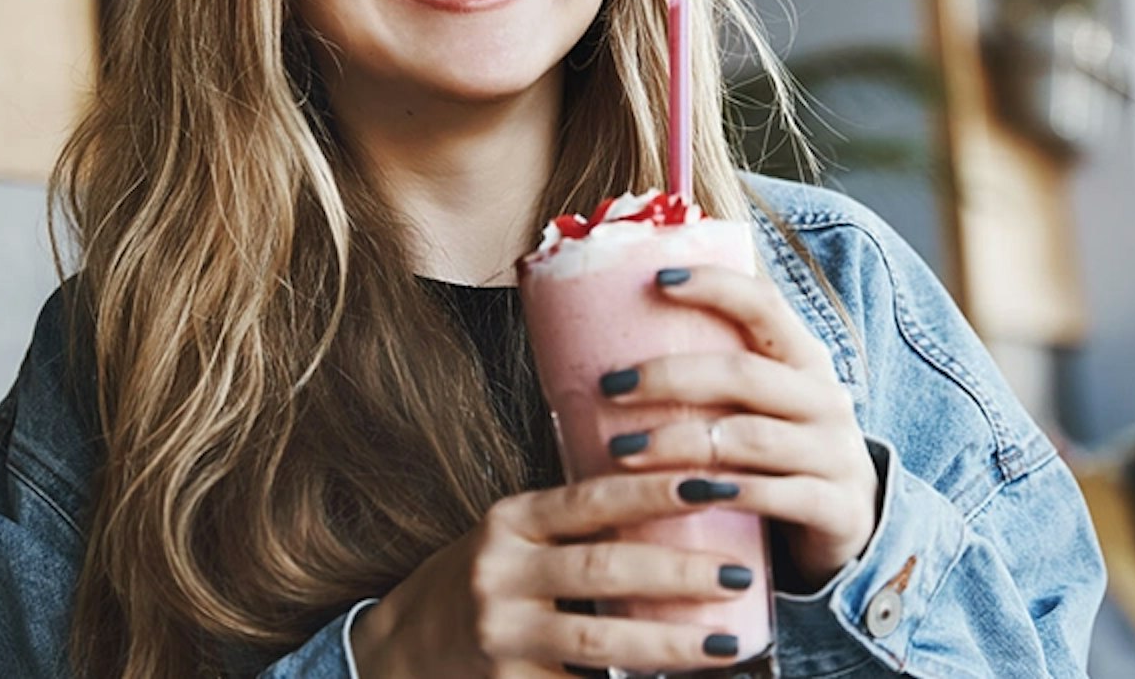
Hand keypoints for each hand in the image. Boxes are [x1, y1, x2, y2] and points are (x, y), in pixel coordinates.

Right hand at [351, 474, 774, 676]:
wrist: (396, 651)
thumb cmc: (476, 584)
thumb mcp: (511, 538)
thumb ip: (572, 523)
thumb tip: (677, 490)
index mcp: (508, 523)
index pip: (589, 500)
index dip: (652, 492)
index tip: (711, 483)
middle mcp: (500, 576)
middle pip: (601, 571)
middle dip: (677, 573)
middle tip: (738, 575)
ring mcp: (501, 637)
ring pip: (597, 642)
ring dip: (669, 644)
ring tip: (726, 643)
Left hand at [594, 264, 879, 586]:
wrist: (851, 524)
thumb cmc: (779, 453)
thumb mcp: (760, 407)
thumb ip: (712, 376)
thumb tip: (602, 340)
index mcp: (804, 360)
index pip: (765, 305)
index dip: (716, 286)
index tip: (656, 281)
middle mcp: (825, 399)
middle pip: (744, 374)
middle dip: (670, 377)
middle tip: (608, 387)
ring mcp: (836, 454)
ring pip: (751, 439)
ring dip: (679, 442)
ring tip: (622, 449)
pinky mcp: (837, 509)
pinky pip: (777, 498)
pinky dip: (727, 494)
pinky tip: (683, 498)